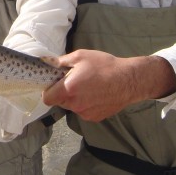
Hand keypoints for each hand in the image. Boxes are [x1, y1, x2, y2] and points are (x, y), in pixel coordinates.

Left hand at [42, 50, 175, 122]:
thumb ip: (61, 61)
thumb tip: (47, 62)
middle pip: (60, 102)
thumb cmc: (105, 66)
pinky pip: (84, 111)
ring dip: (76, 99)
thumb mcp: (81, 56)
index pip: (47, 98)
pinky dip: (87, 104)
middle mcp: (75, 104)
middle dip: (63, 93)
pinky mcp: (95, 118)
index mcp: (68, 89)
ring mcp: (85, 113)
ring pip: (72, 107)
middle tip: (75, 81)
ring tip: (89, 86)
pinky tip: (97, 94)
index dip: (48, 91)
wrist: (128, 80)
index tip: (54, 84)